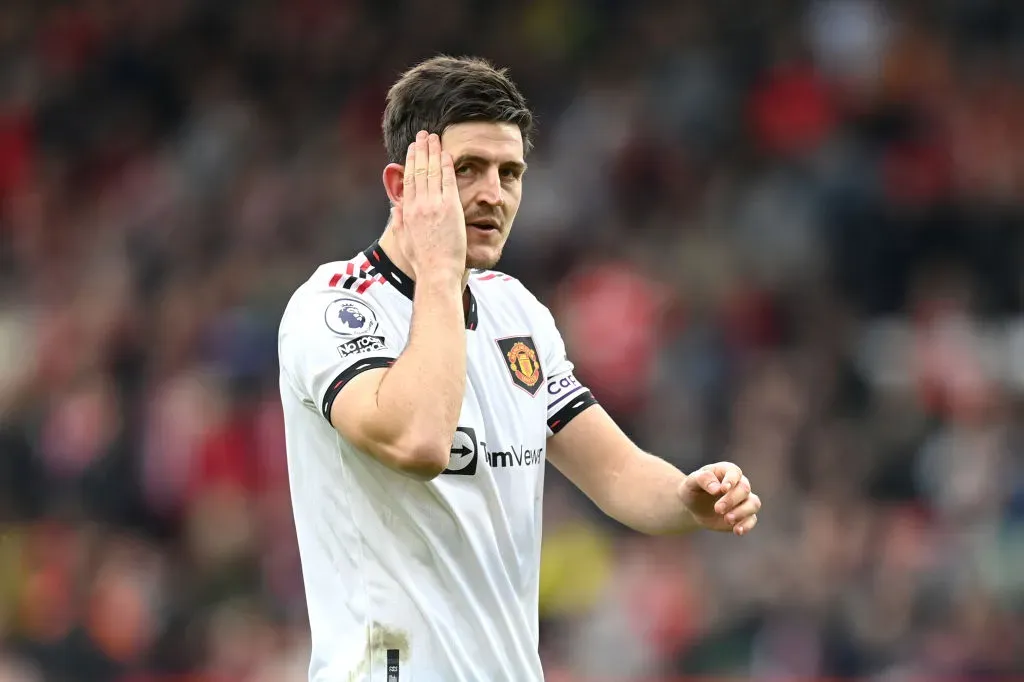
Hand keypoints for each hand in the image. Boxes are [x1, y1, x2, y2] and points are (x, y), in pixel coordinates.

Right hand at [392, 130, 466, 280]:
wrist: (437, 272)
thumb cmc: (423, 262)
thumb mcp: (405, 241)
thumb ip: (399, 222)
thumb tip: (395, 209)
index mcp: (407, 212)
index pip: (408, 180)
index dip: (411, 162)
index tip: (413, 150)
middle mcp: (419, 205)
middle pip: (419, 170)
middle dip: (421, 150)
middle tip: (423, 135)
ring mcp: (434, 205)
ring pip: (432, 171)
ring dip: (433, 152)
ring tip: (435, 137)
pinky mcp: (450, 208)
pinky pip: (448, 181)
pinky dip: (447, 165)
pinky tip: (447, 153)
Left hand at [679, 462, 760, 535]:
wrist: (694, 508)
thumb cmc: (693, 490)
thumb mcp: (691, 482)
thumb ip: (703, 480)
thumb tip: (717, 488)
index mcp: (726, 471)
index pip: (734, 472)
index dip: (731, 480)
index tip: (723, 489)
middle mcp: (739, 484)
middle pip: (744, 489)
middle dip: (731, 500)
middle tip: (717, 509)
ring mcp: (743, 500)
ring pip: (753, 503)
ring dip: (742, 512)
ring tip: (727, 520)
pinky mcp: (744, 515)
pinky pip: (752, 519)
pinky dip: (746, 525)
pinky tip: (737, 531)